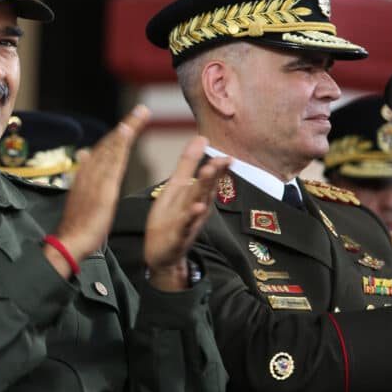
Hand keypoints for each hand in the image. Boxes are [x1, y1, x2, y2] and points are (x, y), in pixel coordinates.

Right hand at [49, 105, 150, 273]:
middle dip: (126, 126)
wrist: (70, 240)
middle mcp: (90, 172)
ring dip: (127, 130)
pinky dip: (120, 145)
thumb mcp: (82, 196)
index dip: (118, 136)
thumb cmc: (78, 224)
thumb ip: (85, 177)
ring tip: (140, 114)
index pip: (103, 150)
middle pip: (110, 144)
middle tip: (142, 110)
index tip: (130, 123)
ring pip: (112, 148)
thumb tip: (83, 155)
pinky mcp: (103, 188)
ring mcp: (96, 178)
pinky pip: (113, 161)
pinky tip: (127, 133)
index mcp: (87, 175)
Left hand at [143, 136, 229, 290]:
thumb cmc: (171, 217)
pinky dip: (190, 218)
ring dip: (203, 191)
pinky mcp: (177, 236)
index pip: (209, 179)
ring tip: (207, 176)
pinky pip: (184, 226)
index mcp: (196, 195)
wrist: (163, 253)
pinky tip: (195, 209)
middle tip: (220, 161)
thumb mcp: (177, 187)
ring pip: (197, 205)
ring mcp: (188, 223)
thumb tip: (201, 138)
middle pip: (205, 190)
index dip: (218, 168)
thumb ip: (188, 163)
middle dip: (212, 175)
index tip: (227, 156)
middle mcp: (196, 208)